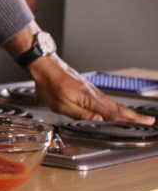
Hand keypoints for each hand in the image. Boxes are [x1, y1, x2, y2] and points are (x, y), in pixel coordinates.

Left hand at [30, 55, 154, 123]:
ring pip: (112, 103)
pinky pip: (105, 100)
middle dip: (134, 116)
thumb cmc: (50, 84)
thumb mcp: (61, 104)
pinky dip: (115, 106)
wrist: (44, 65)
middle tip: (150, 121)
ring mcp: (91, 90)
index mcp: (89, 99)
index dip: (128, 121)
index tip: (143, 124)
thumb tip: (99, 122)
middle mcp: (94, 94)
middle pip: (117, 108)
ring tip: (138, 117)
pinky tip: (116, 109)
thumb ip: (81, 114)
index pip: (113, 114)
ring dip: (127, 112)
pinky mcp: (86, 88)